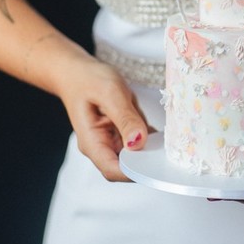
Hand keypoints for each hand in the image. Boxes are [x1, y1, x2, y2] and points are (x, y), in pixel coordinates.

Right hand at [57, 53, 148, 181]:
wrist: (77, 71)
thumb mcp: (110, 93)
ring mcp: (110, 141)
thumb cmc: (88, 79)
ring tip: (157, 130)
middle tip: (166, 146)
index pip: (113, 170)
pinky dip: (147, 134)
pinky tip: (154, 125)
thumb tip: (138, 142)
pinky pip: (137, 140)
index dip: (136, 172)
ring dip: (148, 143)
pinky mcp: (119, 133)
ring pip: (135, 153)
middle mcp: (101, 147)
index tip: (156, 163)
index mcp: (92, 143)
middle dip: (147, 158)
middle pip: (127, 166)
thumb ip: (125, 118)